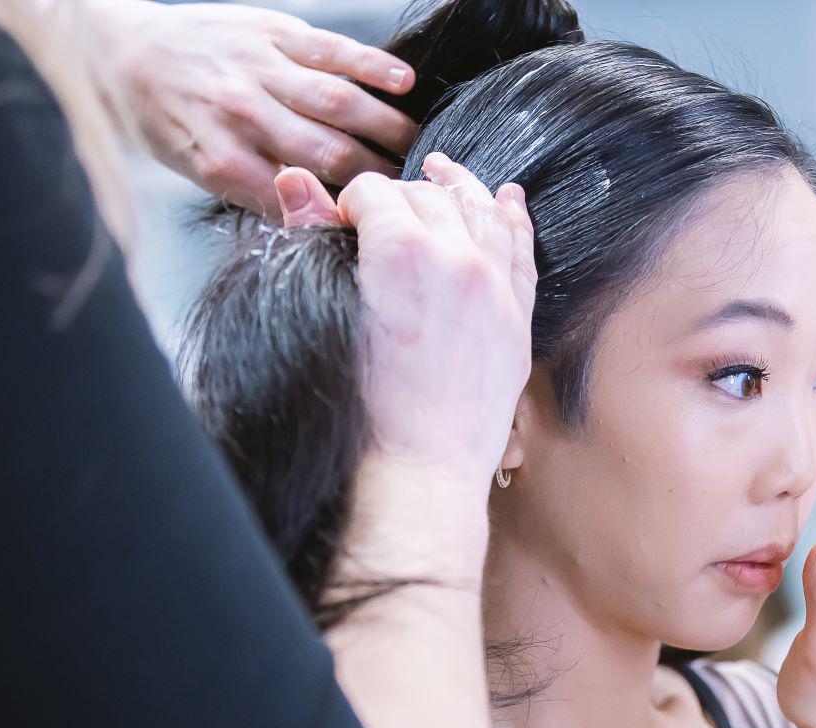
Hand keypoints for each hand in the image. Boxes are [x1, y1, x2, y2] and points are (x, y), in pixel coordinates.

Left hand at [87, 0, 420, 213]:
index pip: (300, 195)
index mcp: (221, 159)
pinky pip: (331, 48)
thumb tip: (317, 217)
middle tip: (410, 193)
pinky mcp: (271, 31)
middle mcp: (241, 113)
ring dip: (386, 126)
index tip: (377, 224)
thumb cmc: (170, 126)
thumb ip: (254, 191)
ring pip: (338, 101)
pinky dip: (372, 65)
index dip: (344, 211)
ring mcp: (258, 68)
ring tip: (417, 147)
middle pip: (329, 151)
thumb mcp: (198, 172)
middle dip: (376, 175)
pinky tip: (405, 83)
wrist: (129, 56)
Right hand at [335, 155, 536, 487]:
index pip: (374, 192)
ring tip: (445, 172)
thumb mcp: (329, 311)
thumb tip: (295, 180)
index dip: (351, 203)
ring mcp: (494, 286)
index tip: (342, 224)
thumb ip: (310, 235)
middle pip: (427, 196)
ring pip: (480, 211)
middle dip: (400, 196)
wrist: (418, 467)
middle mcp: (456, 258)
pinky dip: (513, 218)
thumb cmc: (362, 405)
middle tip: (380, 214)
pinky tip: (507, 200)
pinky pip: (520, 249)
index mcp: (402, 250)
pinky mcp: (518, 316)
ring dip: (460, 188)